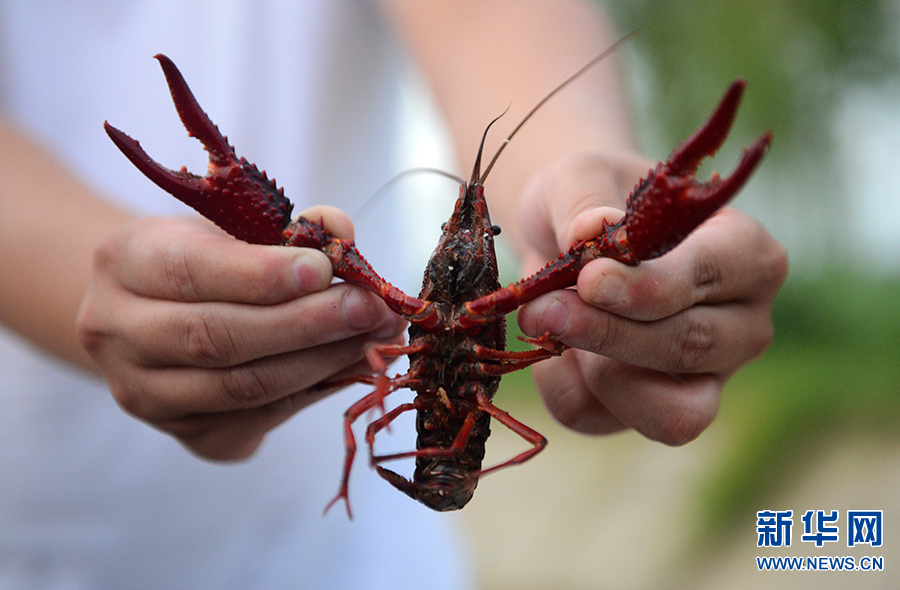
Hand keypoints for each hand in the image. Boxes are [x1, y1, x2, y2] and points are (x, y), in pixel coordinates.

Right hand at [76, 207, 406, 459]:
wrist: (158, 315)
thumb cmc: (204, 260)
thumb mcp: (232, 227)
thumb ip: (287, 228)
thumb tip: (342, 232)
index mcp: (123, 263)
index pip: (189, 272)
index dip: (260, 275)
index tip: (325, 268)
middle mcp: (118, 335)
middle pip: (216, 338)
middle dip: (306, 324)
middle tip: (370, 309)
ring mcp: (147, 395)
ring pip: (241, 389)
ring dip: (321, 362)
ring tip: (374, 336)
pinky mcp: (188, 435)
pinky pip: (261, 419)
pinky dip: (314, 390)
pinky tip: (352, 364)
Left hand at [515, 153, 787, 444]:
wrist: (560, 236)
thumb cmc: (588, 200)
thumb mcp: (579, 177)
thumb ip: (586, 200)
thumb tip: (593, 230)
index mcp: (747, 256)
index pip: (716, 278)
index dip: (652, 287)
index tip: (590, 278)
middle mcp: (742, 325)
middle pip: (691, 347)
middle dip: (609, 332)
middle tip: (544, 307)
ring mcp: (705, 379)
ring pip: (667, 410)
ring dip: (593, 369)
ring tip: (545, 318)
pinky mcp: (648, 412)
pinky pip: (601, 419)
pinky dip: (562, 386)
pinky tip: (551, 346)